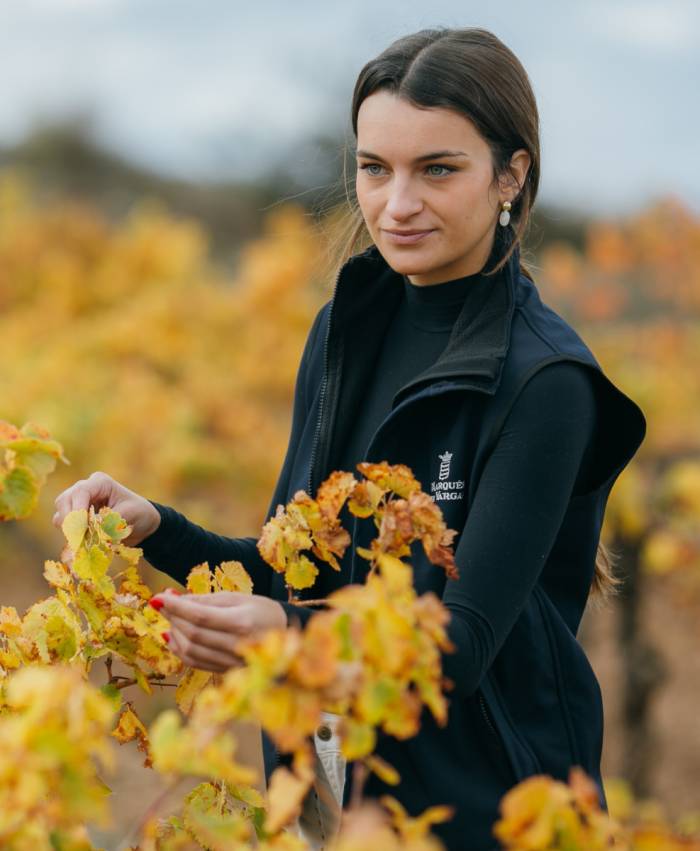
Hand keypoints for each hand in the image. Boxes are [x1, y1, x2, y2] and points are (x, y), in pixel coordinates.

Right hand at [53, 471, 160, 546]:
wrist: (142, 524)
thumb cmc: (139, 513)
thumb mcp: (130, 514)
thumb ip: (111, 519)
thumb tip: (92, 527)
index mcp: (100, 482)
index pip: (80, 492)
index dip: (77, 510)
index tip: (82, 528)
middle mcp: (85, 489)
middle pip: (64, 501)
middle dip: (70, 521)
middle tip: (81, 539)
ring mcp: (77, 503)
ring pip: (61, 515)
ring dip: (71, 530)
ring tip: (87, 540)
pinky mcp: (75, 517)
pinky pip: (64, 526)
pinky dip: (72, 536)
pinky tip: (85, 542)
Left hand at [152, 590, 287, 672]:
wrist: (284, 635)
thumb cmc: (261, 610)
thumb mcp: (236, 598)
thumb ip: (204, 600)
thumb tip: (172, 598)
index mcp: (242, 622)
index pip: (200, 616)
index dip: (176, 607)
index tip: (158, 598)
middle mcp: (236, 645)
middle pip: (193, 634)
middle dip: (172, 618)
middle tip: (162, 604)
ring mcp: (231, 662)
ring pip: (190, 651)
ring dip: (174, 634)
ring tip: (171, 618)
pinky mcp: (225, 671)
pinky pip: (195, 662)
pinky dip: (180, 649)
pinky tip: (173, 636)